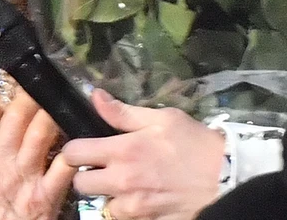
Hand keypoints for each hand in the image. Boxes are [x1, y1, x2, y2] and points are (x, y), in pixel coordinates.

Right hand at [0, 88, 75, 219]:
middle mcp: (1, 156)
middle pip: (17, 114)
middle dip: (26, 96)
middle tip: (32, 88)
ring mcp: (27, 172)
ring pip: (43, 131)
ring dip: (49, 114)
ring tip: (53, 104)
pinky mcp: (48, 190)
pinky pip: (65, 165)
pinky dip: (72, 151)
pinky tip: (73, 142)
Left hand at [62, 89, 224, 219]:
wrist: (229, 178)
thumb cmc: (195, 144)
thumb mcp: (162, 119)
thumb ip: (122, 112)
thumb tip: (94, 96)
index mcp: (122, 151)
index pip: (73, 153)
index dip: (73, 151)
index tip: (82, 150)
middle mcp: (123, 181)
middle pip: (81, 185)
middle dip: (87, 176)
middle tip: (102, 169)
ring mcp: (136, 206)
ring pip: (103, 206)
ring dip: (110, 197)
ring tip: (124, 186)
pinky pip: (127, 219)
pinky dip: (130, 211)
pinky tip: (141, 199)